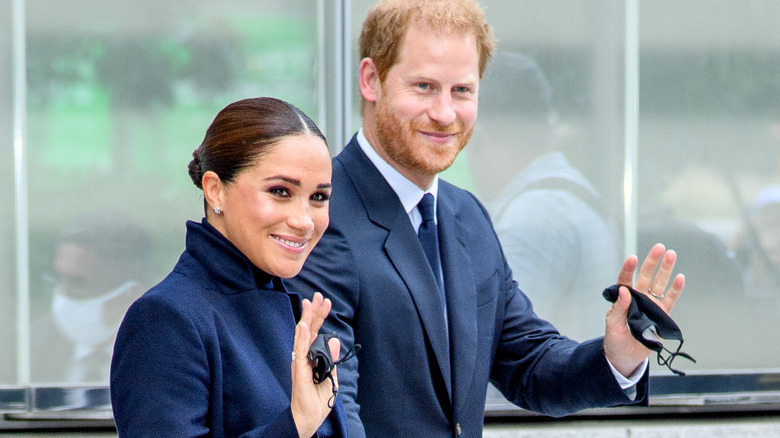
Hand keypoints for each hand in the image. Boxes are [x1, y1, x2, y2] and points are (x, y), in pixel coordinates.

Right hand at [291, 292, 340, 437]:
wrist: (308, 420)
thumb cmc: (317, 402)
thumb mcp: (330, 378)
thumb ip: (331, 359)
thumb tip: (334, 340)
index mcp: (312, 358)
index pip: (316, 333)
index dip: (321, 317)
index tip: (327, 302)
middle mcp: (304, 357)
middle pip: (309, 330)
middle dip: (314, 312)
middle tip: (318, 295)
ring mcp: (300, 362)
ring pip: (303, 335)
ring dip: (307, 318)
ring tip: (310, 302)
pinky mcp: (298, 370)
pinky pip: (299, 350)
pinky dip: (300, 337)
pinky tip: (302, 325)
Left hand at [604, 243, 684, 376]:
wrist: (625, 357)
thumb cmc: (615, 341)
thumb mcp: (612, 326)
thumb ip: (618, 309)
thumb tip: (624, 290)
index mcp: (622, 300)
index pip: (625, 280)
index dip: (628, 269)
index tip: (632, 258)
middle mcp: (638, 299)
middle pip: (645, 277)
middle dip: (652, 262)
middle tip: (659, 247)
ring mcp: (651, 306)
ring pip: (659, 284)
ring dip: (665, 270)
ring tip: (671, 254)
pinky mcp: (662, 316)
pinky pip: (670, 300)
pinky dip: (675, 290)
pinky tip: (680, 277)